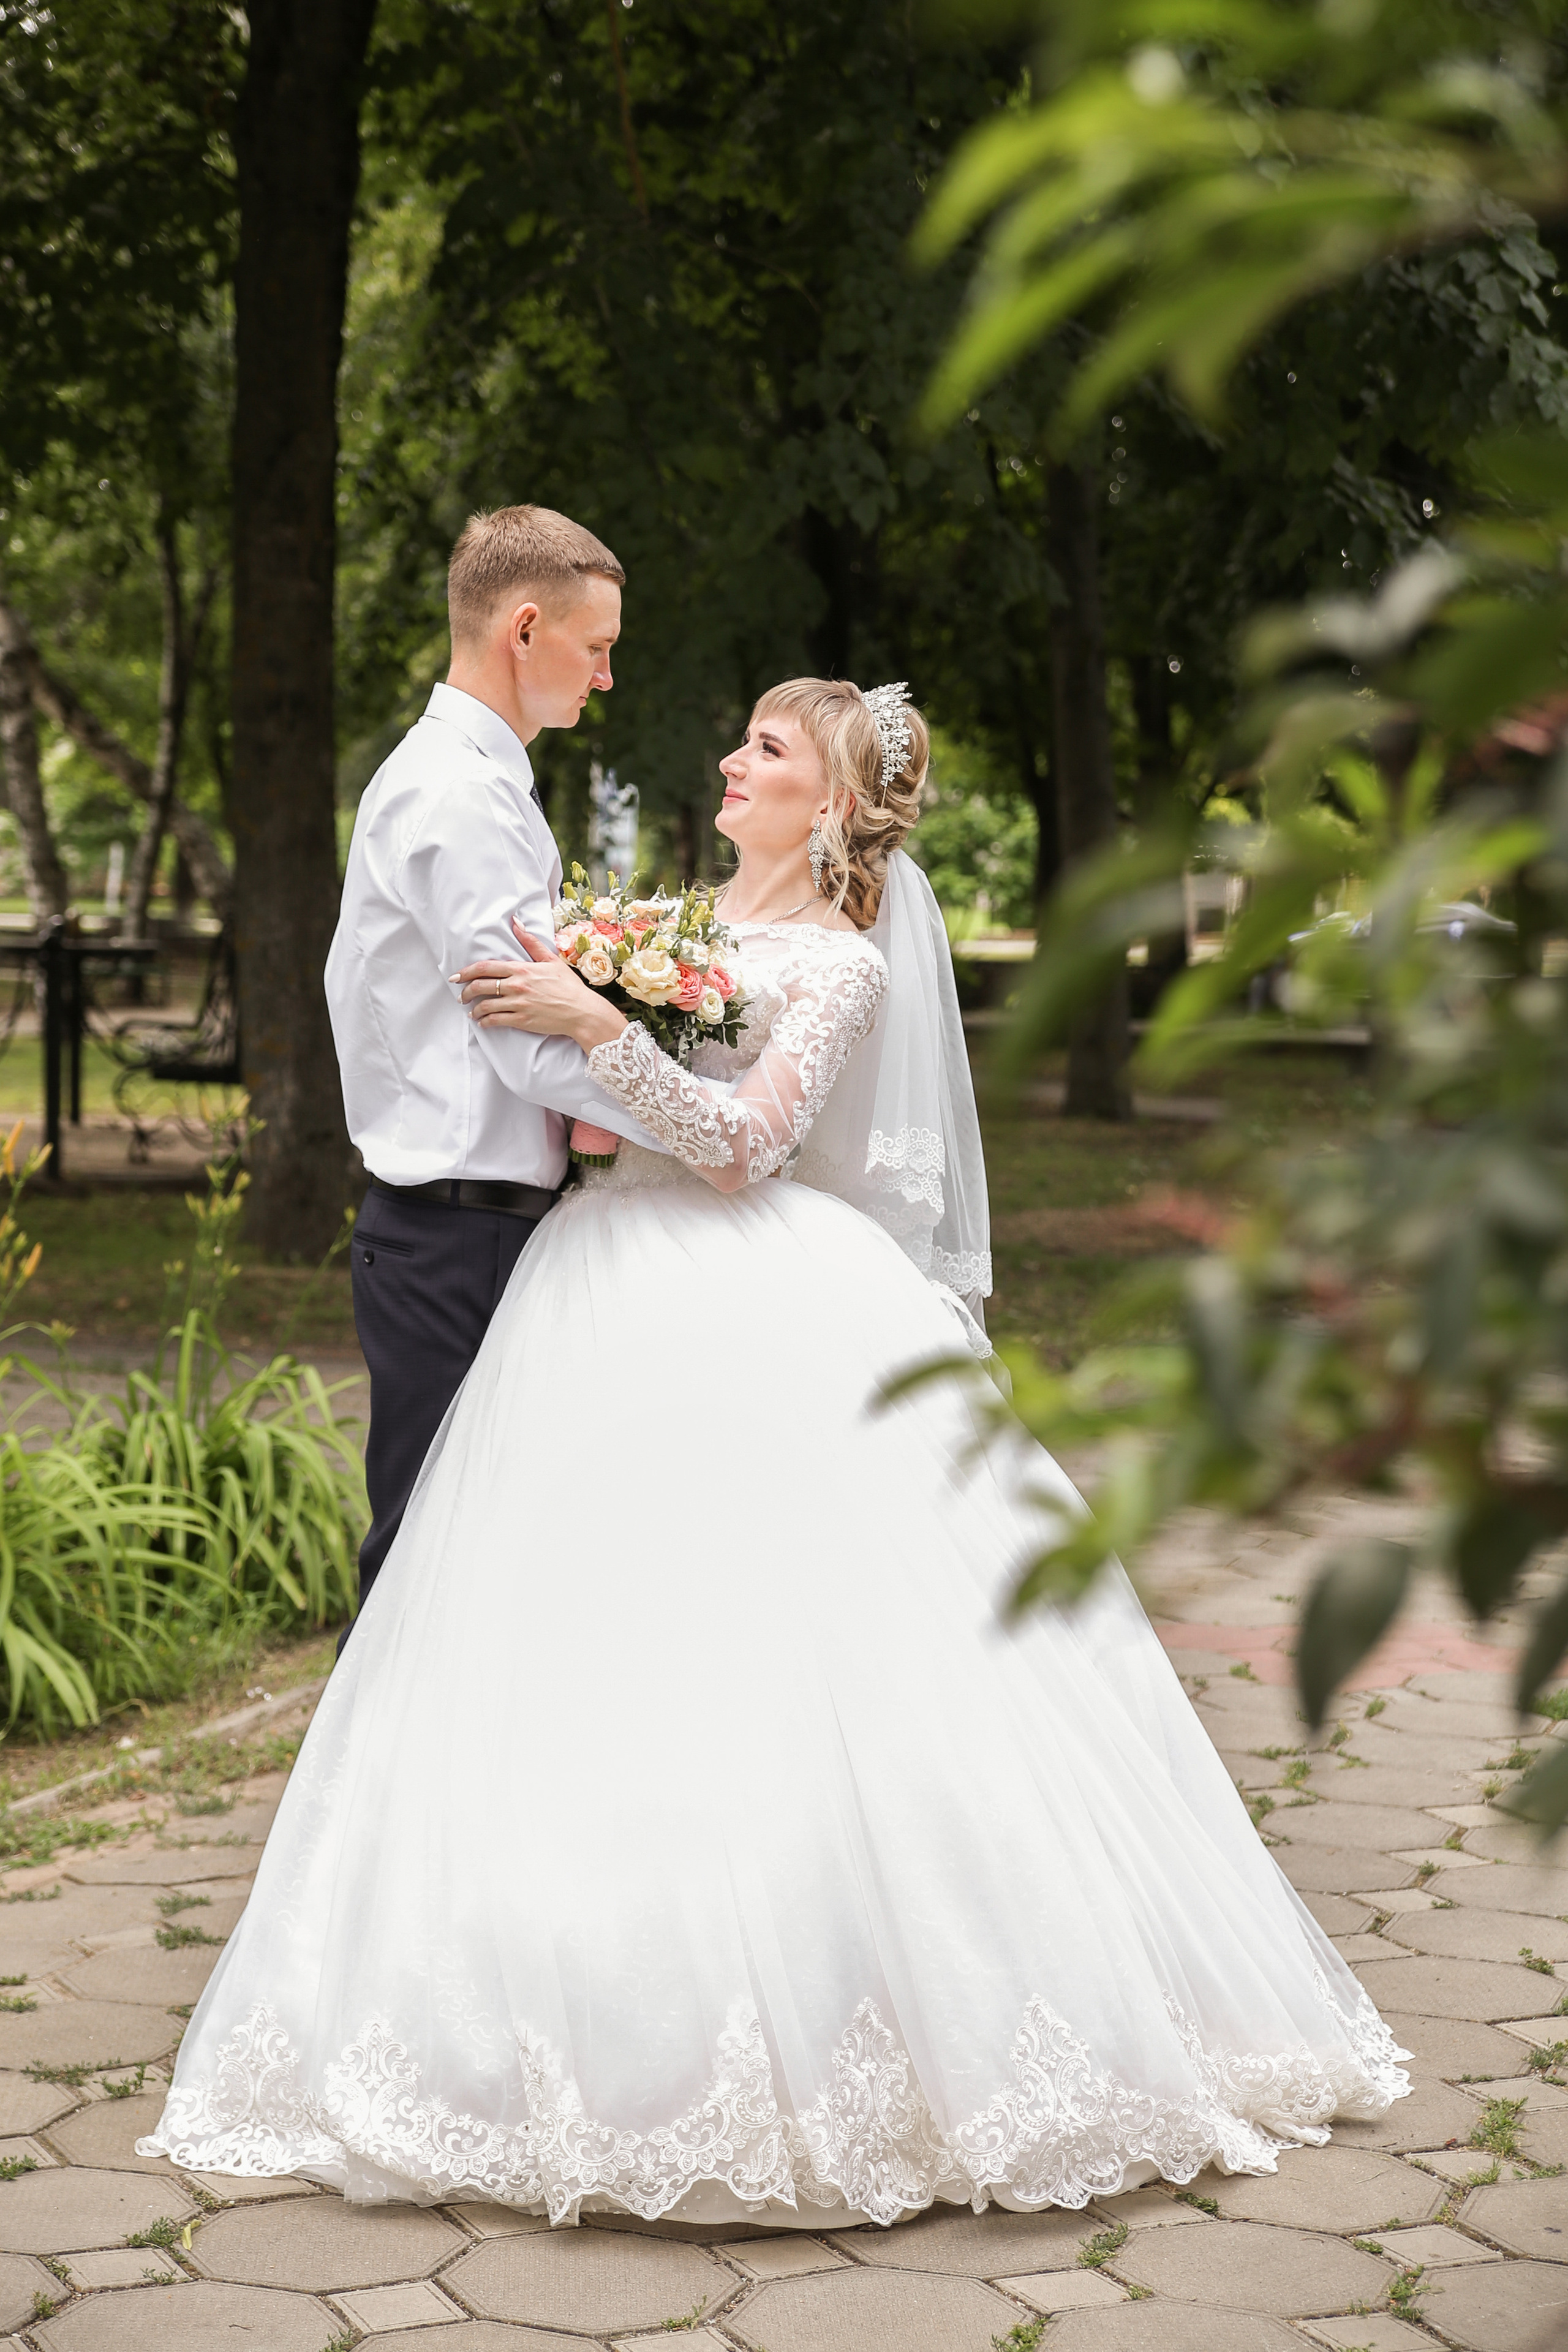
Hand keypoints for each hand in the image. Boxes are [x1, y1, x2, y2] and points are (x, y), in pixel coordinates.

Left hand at [452, 925, 625, 1050]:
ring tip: (471, 1012)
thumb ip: (531, 942)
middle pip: (480, 986)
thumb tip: (516, 922)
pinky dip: (485, 1022)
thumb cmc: (568, 986)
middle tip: (460, 996)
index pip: (485, 967)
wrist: (581, 1011)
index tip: (456, 976)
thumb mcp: (551, 960)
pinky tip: (483, 1022)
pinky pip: (495, 1021)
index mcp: (522, 969)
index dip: (466, 972)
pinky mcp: (521, 1020)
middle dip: (465, 991)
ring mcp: (518, 1004)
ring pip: (485, 1006)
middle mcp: (517, 986)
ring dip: (474, 1010)